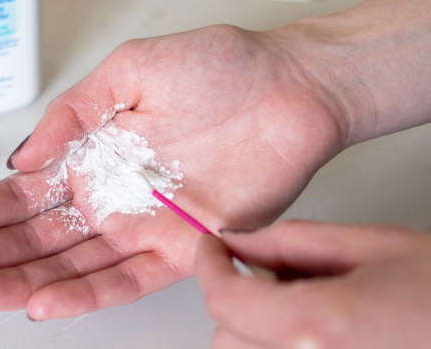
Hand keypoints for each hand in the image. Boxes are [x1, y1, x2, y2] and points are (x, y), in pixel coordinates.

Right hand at [0, 25, 344, 318]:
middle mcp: (109, 195)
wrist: (288, 87)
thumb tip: (22, 155)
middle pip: (35, 235)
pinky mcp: (181, 247)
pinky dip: (84, 293)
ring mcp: (141, 224)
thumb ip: (73, 112)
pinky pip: (125, 278)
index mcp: (90, 154)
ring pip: (70, 263)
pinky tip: (43, 303)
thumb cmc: (217, 67)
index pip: (22, 193)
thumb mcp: (128, 69)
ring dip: (21, 279)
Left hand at [195, 220, 430, 347]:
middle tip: (266, 274)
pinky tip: (323, 332)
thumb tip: (238, 243)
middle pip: (228, 342)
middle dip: (235, 303)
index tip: (211, 249)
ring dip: (256, 335)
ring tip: (304, 304)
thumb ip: (291, 243)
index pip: (223, 302)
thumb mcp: (373, 246)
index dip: (208, 268)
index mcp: (319, 328)